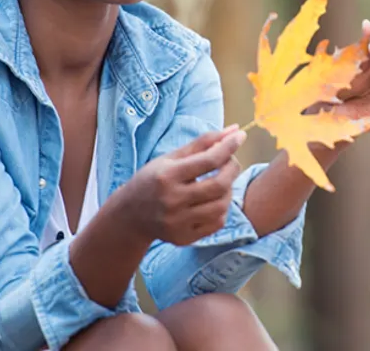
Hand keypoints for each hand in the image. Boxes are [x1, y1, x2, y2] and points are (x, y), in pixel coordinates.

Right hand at [118, 125, 245, 245]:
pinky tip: (214, 200)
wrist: (129, 216)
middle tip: (231, 161)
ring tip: (221, 181)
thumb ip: (203, 143)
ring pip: (221, 206)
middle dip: (232, 169)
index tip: (240, 136)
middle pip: (219, 185)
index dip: (229, 146)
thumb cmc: (154, 179)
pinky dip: (222, 208)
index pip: (208, 160)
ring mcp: (177, 222)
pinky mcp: (183, 238)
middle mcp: (172, 200)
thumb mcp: (171, 158)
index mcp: (167, 176)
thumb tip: (235, 130)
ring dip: (229, 190)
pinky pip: (217, 223)